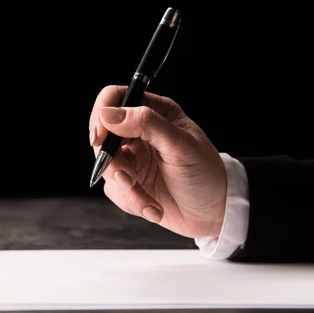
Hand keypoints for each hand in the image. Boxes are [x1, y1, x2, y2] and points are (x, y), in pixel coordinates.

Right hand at [89, 85, 226, 238]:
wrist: (214, 214)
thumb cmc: (206, 174)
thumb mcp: (181, 145)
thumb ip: (147, 124)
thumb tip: (109, 114)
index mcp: (155, 113)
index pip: (115, 98)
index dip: (101, 114)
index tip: (99, 138)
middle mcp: (140, 133)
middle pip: (103, 136)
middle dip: (113, 163)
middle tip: (130, 179)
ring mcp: (133, 159)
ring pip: (107, 168)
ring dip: (128, 190)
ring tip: (150, 202)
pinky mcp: (130, 183)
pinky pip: (114, 191)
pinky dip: (132, 202)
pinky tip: (154, 208)